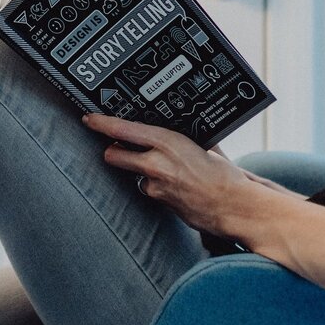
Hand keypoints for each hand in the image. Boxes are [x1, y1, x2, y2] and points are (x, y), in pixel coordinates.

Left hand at [82, 113, 250, 237]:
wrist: (235, 206)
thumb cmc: (224, 174)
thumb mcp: (204, 144)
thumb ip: (182, 137)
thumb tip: (169, 128)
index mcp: (168, 141)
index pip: (123, 129)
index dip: (102, 123)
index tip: (89, 118)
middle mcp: (157, 162)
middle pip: (113, 154)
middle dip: (113, 150)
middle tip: (118, 145)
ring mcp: (156, 184)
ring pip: (132, 173)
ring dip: (140, 171)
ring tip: (165, 169)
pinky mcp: (159, 201)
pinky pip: (149, 188)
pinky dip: (156, 185)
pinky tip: (175, 185)